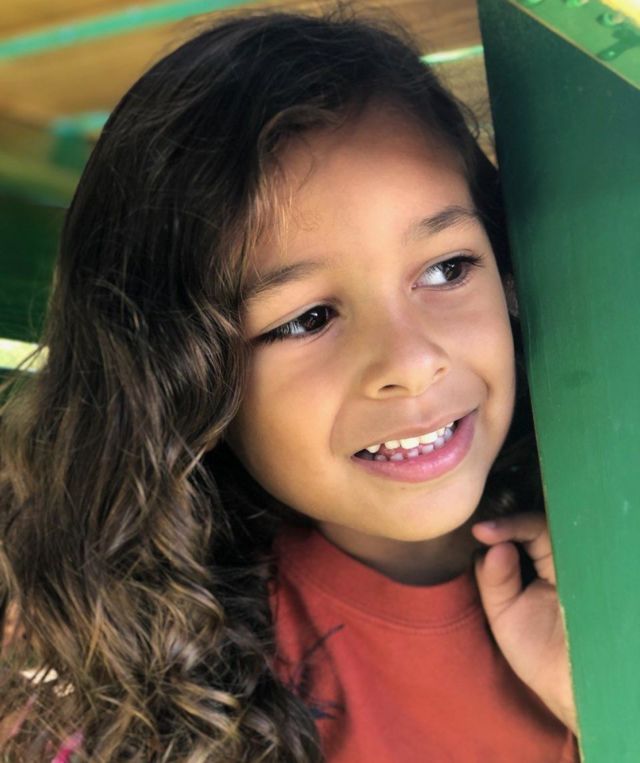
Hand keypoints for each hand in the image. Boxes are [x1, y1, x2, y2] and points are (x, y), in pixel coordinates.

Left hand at [471, 513, 577, 734]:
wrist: (574, 687)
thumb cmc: (538, 652)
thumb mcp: (504, 614)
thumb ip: (494, 580)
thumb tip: (494, 545)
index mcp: (539, 563)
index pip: (523, 533)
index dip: (503, 527)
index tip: (480, 531)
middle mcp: (563, 559)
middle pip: (541, 525)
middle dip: (513, 524)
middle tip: (486, 530)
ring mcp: (583, 566)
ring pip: (562, 532)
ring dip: (528, 529)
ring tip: (496, 534)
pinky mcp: (602, 577)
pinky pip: (586, 551)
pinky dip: (561, 545)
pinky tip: (531, 549)